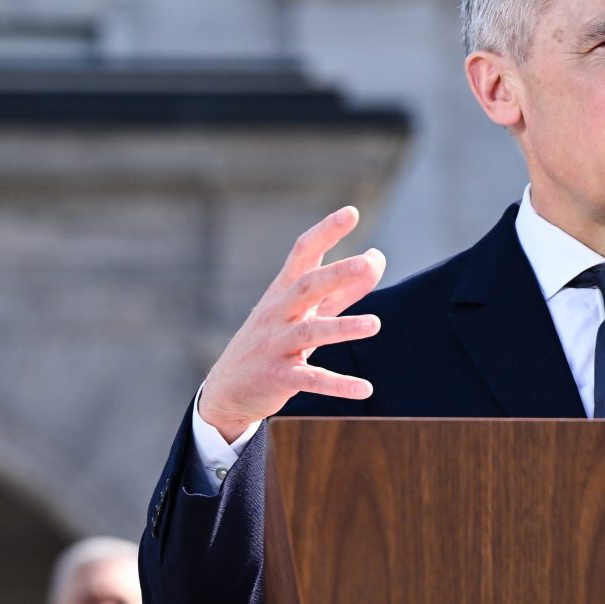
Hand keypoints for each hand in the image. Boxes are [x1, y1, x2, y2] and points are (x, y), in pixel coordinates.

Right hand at [199, 206, 385, 441]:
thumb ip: (341, 289)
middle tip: (368, 263)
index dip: (326, 232)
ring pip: (310, 332)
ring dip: (343, 328)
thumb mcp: (305, 313)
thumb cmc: (273, 341)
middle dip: (337, 273)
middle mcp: (278, 314)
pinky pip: (311, 379)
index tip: (352, 212)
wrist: (228, 391)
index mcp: (284, 292)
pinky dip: (337, 384)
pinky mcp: (278, 377)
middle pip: (307, 287)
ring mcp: (275, 345)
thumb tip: (376, 260)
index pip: (303, 254)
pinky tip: (364, 389)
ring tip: (375, 324)